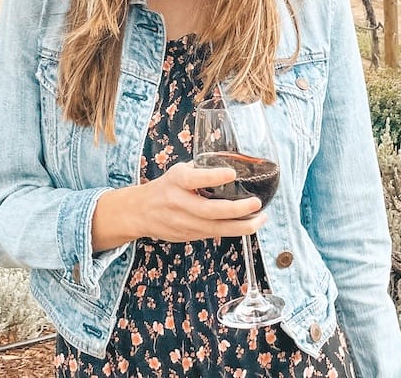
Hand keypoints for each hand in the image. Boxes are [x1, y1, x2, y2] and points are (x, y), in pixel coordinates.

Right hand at [93, 162, 265, 249]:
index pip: (194, 179)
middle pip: (209, 211)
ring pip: (216, 229)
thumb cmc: (166, 187)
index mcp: (176, 181)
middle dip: (237, 209)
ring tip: (261, 218)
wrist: (140, 213)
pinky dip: (233, 230)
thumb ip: (202, 171)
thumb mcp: (179, 172)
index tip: (232, 173)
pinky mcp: (188, 236)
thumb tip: (234, 164)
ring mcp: (183, 223)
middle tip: (256, 203)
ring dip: (242, 226)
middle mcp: (179, 203)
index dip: (213, 177)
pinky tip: (248, 224)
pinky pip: (214, 234)